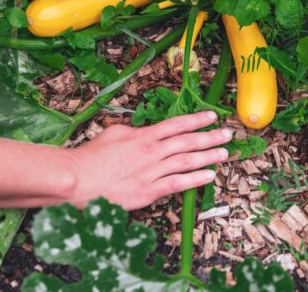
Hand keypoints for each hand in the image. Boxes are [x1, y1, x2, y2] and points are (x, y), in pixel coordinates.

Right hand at [70, 112, 231, 209]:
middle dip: (209, 136)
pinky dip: (195, 179)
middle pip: (187, 142)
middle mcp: (152, 152)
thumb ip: (134, 132)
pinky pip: (178, 184)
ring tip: (224, 152)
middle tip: (227, 133)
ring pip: (187, 162)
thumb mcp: (114, 133)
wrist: (79, 179)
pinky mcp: (149, 192)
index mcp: (143, 136)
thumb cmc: (92, 156)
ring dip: (208, 156)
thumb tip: (146, 131)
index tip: (211, 116)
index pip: (176, 125)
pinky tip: (209, 175)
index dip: (196, 120)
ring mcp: (152, 172)